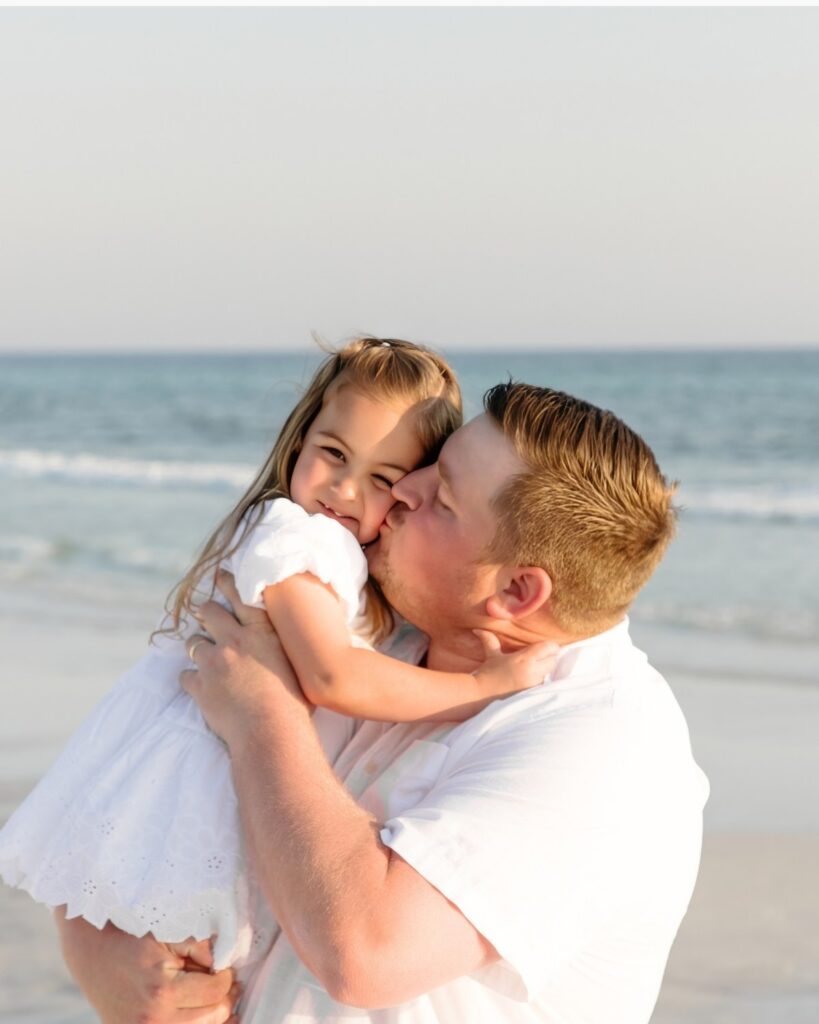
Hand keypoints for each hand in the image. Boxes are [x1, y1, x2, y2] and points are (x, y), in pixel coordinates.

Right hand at [56, 908, 237, 1022]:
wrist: (93, 956)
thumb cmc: (134, 939)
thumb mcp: (169, 934)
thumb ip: (200, 947)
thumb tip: (223, 964)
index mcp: (163, 991)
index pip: (216, 992)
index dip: (226, 977)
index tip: (223, 968)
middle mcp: (154, 1020)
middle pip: (213, 1016)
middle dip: (224, 997)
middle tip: (224, 982)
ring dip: (213, 1014)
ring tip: (213, 997)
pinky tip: (204, 1015)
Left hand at [181, 571, 309, 747]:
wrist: (271, 732)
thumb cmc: (295, 703)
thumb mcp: (298, 664)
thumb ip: (286, 645)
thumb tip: (294, 640)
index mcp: (261, 632)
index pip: (240, 595)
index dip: (227, 582)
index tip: (220, 575)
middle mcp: (234, 640)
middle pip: (210, 611)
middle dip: (207, 611)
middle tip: (208, 614)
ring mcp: (213, 662)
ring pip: (193, 641)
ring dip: (199, 646)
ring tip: (207, 655)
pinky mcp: (199, 686)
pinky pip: (185, 675)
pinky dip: (192, 679)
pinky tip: (200, 685)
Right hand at [472, 630, 558, 698]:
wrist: (482, 695)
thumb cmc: (488, 674)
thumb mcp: (491, 655)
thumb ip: (490, 639)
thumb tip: (478, 629)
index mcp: (525, 659)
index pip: (549, 648)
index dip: (549, 646)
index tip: (544, 647)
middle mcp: (533, 672)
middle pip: (554, 660)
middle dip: (549, 658)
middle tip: (540, 657)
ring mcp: (535, 685)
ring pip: (551, 673)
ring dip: (546, 670)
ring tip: (535, 669)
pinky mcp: (534, 695)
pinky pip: (546, 685)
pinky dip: (543, 681)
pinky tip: (533, 680)